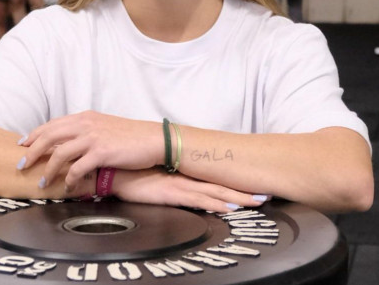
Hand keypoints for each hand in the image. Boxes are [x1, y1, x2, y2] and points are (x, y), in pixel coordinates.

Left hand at [18, 111, 161, 190]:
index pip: (52, 124)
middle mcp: (86, 124)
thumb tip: (69, 143)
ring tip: (41, 183)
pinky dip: (69, 179)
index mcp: (84, 117)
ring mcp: (93, 138)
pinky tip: (68, 187)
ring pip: (59, 154)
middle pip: (49, 136)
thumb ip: (86, 131)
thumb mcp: (104, 127)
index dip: (35, 135)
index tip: (23, 145)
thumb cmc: (131, 136)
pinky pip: (77, 168)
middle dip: (32, 152)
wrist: (154, 139)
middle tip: (21, 164)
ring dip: (47, 171)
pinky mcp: (102, 153)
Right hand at [112, 168, 269, 212]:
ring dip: (238, 197)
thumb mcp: (153, 175)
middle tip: (266, 193)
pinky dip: (217, 204)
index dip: (234, 180)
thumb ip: (166, 178)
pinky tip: (231, 208)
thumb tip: (175, 182)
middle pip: (221, 184)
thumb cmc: (129, 171)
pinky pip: (199, 200)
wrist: (112, 169)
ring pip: (216, 192)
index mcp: (183, 172)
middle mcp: (186, 177)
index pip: (214, 176)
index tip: (252, 182)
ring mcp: (180, 184)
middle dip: (244, 189)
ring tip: (257, 201)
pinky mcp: (172, 193)